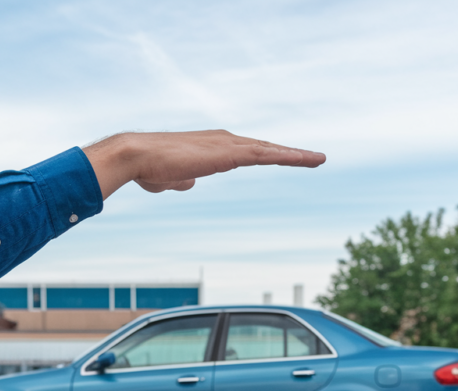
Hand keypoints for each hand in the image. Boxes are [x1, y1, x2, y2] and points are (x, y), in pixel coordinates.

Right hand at [83, 131, 325, 199]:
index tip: (282, 159)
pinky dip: (287, 157)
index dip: (266, 155)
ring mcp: (228, 145)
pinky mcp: (229, 154)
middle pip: (264, 148)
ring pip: (269, 150)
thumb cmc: (149, 168)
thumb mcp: (171, 179)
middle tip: (312, 158)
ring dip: (295, 155)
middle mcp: (224, 141)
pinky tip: (304, 160)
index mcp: (213, 147)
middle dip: (288, 153)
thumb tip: (190, 183)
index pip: (247, 152)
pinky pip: (265, 155)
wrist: (139, 156)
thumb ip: (183, 179)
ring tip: (319, 159)